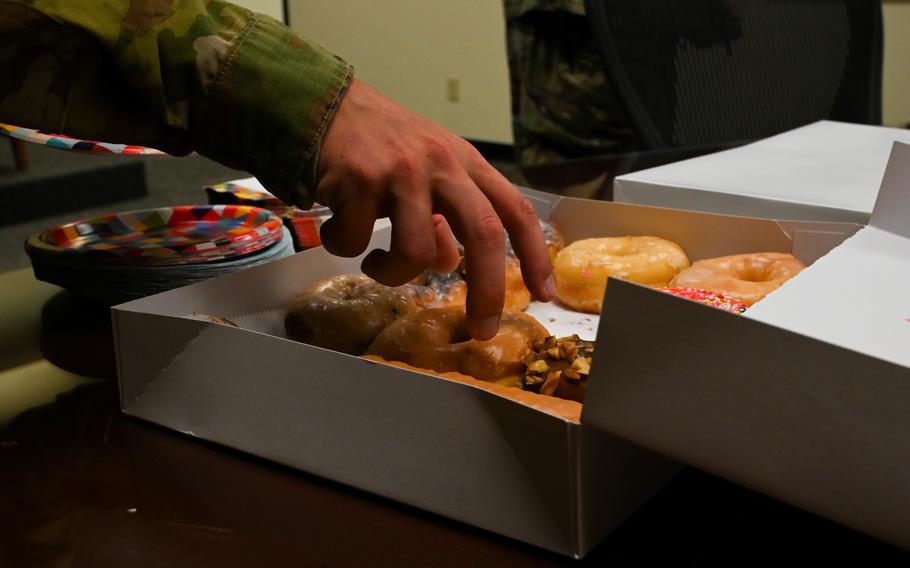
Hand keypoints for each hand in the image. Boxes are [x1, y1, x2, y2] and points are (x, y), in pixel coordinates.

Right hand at [315, 79, 555, 339]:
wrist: (324, 105)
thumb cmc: (380, 146)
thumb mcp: (427, 171)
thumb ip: (447, 214)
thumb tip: (452, 264)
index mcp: (465, 162)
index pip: (515, 209)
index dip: (535, 254)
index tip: (545, 294)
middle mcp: (441, 163)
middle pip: (483, 234)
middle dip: (488, 290)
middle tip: (481, 328)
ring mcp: (402, 171)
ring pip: (415, 252)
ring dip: (392, 274)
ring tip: (374, 264)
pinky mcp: (359, 180)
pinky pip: (357, 243)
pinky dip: (344, 247)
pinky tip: (338, 227)